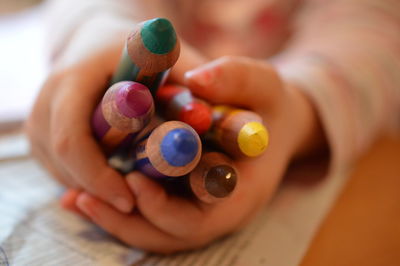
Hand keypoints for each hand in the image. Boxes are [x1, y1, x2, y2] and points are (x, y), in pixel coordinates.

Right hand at [26, 16, 207, 213]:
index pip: (71, 139)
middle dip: (98, 191)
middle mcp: (46, 102)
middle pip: (63, 162)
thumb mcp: (164, 53)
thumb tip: (206, 116)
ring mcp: (39, 121)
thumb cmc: (134, 51)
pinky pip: (61, 171)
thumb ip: (192, 76)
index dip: (97, 176)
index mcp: (72, 79)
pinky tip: (115, 181)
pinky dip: (87, 183)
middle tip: (136, 206)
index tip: (129, 200)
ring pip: (61, 172)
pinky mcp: (41, 136)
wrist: (97, 43)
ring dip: (95, 190)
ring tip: (132, 194)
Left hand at [62, 56, 322, 252]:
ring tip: (76, 198)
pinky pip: (148, 215)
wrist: (269, 123)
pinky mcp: (183, 200)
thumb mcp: (263, 85)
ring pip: (152, 231)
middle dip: (124, 221)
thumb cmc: (268, 106)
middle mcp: (216, 212)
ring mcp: (199, 210)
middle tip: (84, 197)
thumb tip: (196, 80)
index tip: (131, 181)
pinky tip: (88, 192)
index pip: (197, 220)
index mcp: (239, 194)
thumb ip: (237, 79)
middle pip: (166, 235)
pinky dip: (118, 208)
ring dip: (113, 219)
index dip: (161, 208)